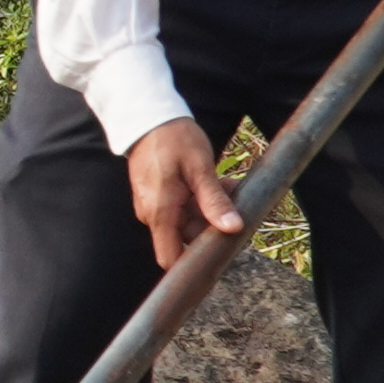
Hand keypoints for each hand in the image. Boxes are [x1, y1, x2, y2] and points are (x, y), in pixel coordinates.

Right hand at [123, 119, 246, 268]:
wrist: (147, 116)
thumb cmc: (172, 138)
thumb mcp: (199, 167)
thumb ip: (214, 200)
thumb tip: (232, 228)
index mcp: (160, 212)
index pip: (171, 258)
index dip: (193, 265)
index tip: (220, 256)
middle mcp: (153, 214)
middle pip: (186, 238)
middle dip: (213, 225)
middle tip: (236, 204)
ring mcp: (154, 206)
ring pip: (188, 221)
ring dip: (210, 209)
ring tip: (228, 185)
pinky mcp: (158, 197)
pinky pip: (182, 208)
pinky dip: (200, 200)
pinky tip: (215, 183)